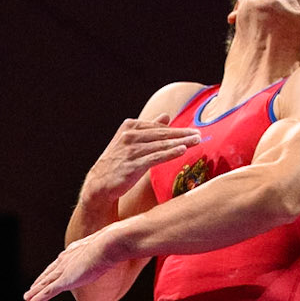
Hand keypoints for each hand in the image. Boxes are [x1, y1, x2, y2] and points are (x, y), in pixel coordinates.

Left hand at [24, 226, 133, 300]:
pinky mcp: (64, 280)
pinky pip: (46, 292)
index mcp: (75, 252)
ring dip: (34, 292)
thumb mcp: (114, 249)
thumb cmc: (116, 244)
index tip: (47, 276)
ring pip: (45, 284)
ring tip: (26, 299)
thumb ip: (115, 253)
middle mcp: (66, 260)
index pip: (60, 264)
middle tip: (30, 289)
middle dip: (39, 282)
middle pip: (49, 273)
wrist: (111, 243)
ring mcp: (64, 270)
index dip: (52, 272)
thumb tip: (129, 253)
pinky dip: (36, 299)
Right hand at [82, 112, 199, 204]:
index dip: (177, 129)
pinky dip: (170, 153)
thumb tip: (166, 116)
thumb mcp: (131, 141)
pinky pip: (156, 157)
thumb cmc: (118, 163)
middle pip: (162, 134)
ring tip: (197, 141)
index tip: (194, 130)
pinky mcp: (132, 165)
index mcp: (130, 126)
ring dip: (181, 142)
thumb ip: (149, 128)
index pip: (158, 127)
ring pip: (161, 144)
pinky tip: (183, 150)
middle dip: (183, 134)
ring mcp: (131, 150)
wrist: (99, 184)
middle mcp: (130, 135)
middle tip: (200, 134)